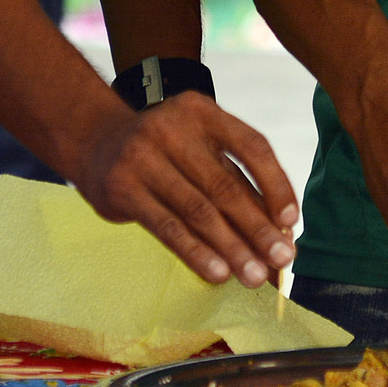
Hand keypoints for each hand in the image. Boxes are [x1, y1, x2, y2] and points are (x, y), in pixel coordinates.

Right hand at [73, 90, 298, 287]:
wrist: (96, 143)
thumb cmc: (165, 150)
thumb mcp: (200, 147)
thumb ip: (236, 180)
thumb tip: (279, 230)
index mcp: (203, 112)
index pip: (252, 146)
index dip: (276, 185)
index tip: (291, 221)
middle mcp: (173, 128)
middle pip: (225, 184)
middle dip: (257, 227)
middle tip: (281, 258)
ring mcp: (143, 157)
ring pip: (198, 211)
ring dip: (231, 247)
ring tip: (253, 275)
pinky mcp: (122, 188)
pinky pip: (167, 227)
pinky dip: (196, 252)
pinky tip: (218, 272)